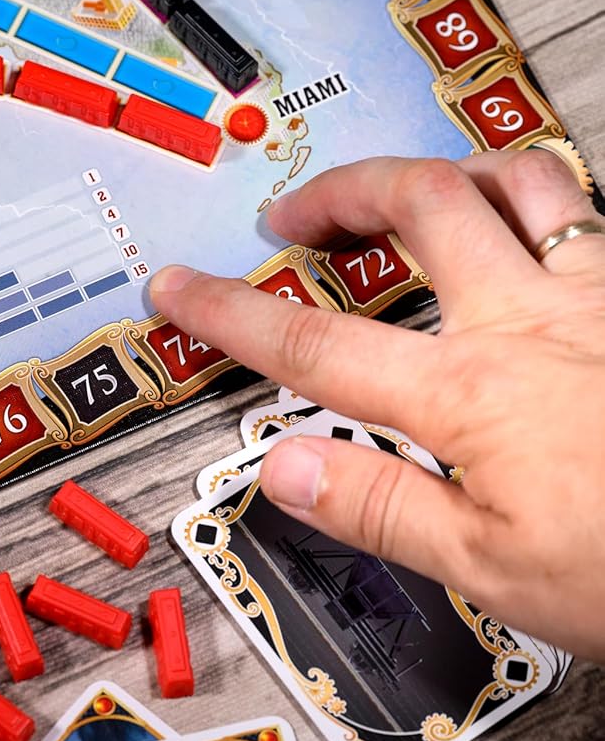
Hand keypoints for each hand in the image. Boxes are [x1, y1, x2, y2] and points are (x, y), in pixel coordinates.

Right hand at [150, 149, 604, 659]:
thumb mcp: (497, 572)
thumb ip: (381, 507)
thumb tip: (286, 466)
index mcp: (474, 394)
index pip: (316, 341)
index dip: (230, 310)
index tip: (179, 288)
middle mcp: (535, 320)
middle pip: (415, 205)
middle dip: (336, 193)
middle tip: (293, 212)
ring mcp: (603, 294)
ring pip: (519, 177)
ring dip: (447, 169)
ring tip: (409, 189)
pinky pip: (593, 210)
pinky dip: (544, 199)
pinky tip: (532, 225)